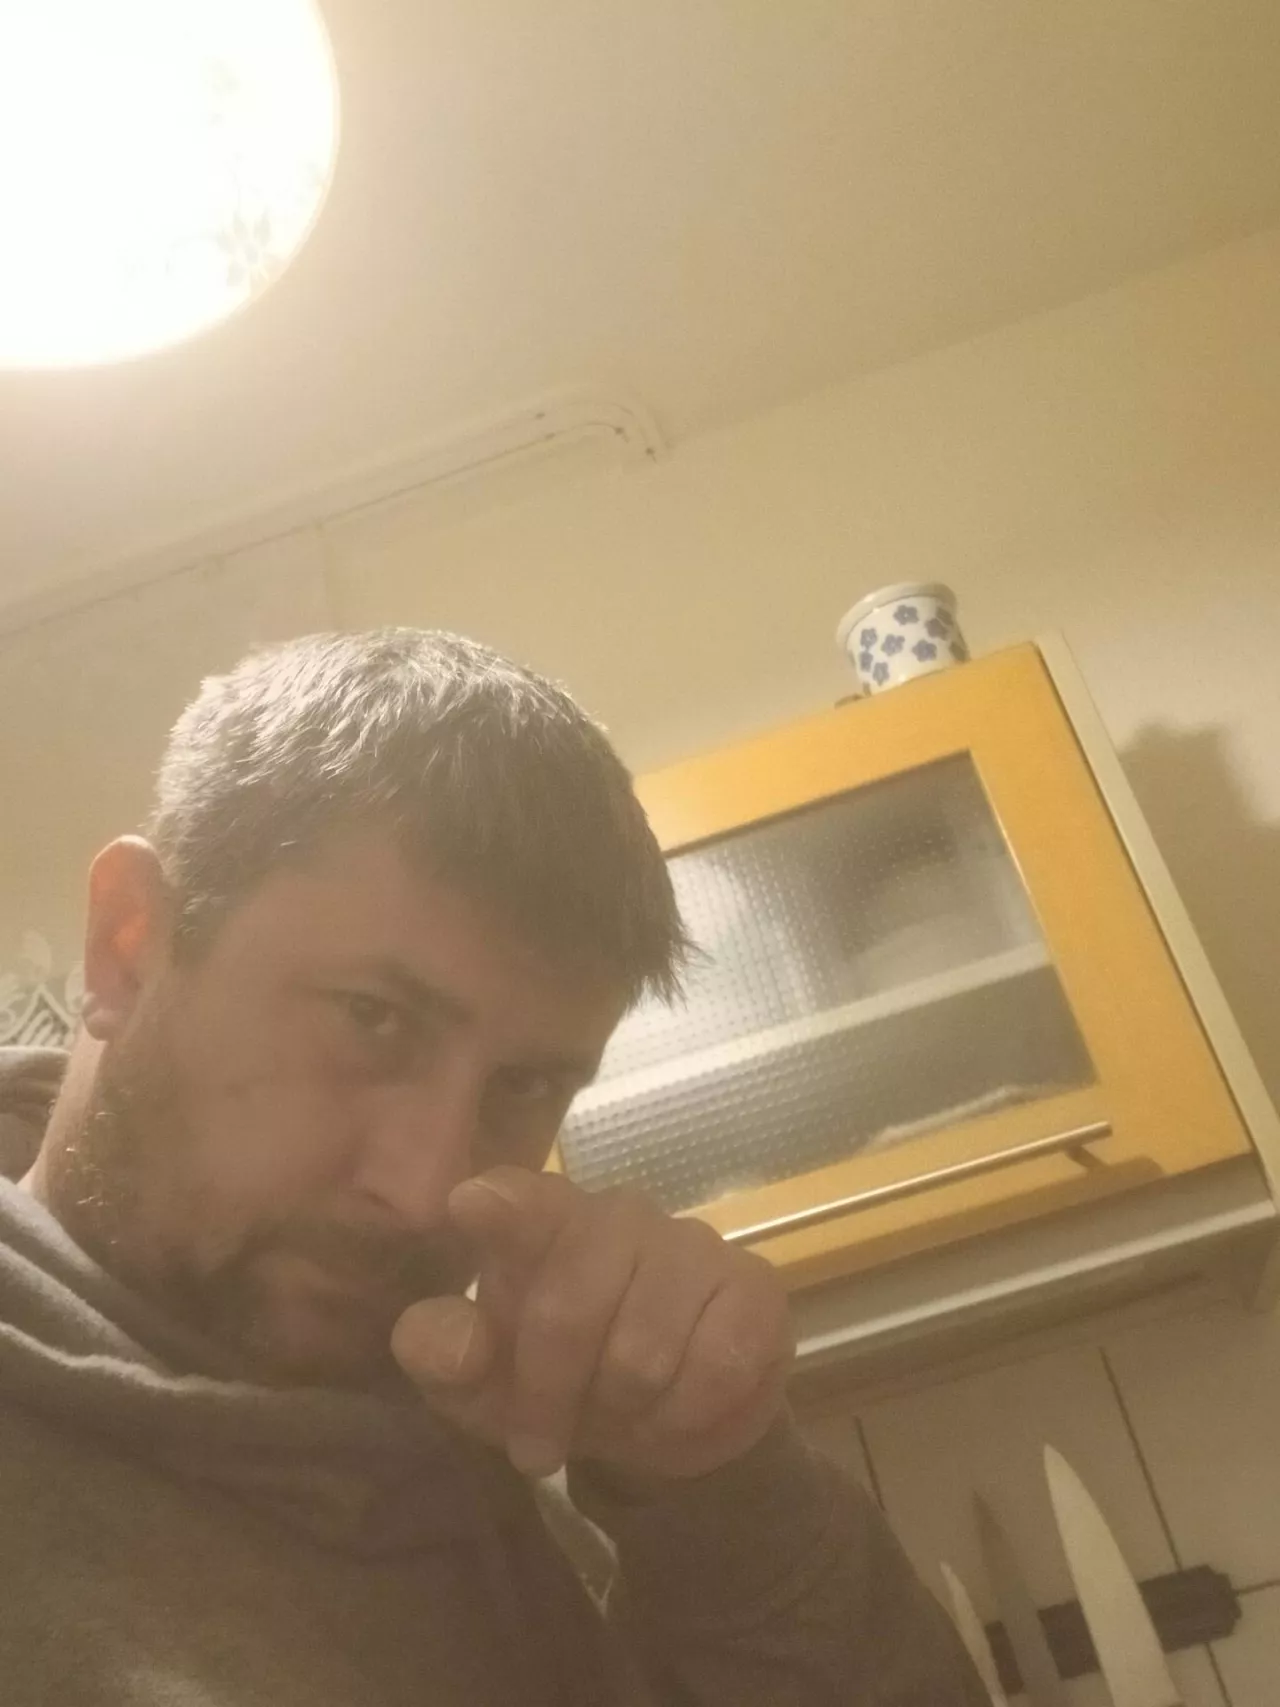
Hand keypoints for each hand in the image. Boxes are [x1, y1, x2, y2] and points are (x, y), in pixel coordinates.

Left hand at [390, 1167, 792, 1482]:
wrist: (664, 1421)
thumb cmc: (556, 1383)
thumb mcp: (483, 1385)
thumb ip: (446, 1357)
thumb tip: (456, 1348)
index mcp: (543, 1220)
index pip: (520, 1201)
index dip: (500, 1206)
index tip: (467, 1205)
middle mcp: (618, 1214)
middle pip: (569, 1307)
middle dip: (547, 1397)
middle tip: (538, 1447)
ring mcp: (693, 1244)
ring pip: (642, 1352)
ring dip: (622, 1412)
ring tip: (619, 1414)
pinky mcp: (754, 1288)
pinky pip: (716, 1368)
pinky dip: (685, 1416)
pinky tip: (677, 1410)